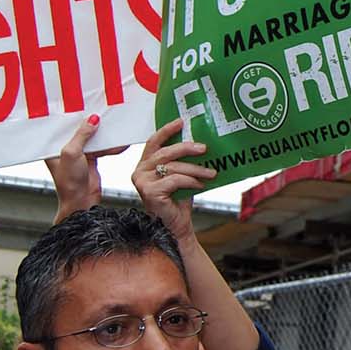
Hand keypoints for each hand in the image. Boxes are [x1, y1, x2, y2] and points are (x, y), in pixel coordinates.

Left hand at [46, 114, 128, 223]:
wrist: (81, 202)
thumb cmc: (68, 182)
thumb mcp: (72, 153)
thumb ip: (82, 135)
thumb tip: (92, 119)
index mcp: (54, 146)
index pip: (62, 125)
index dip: (71, 115)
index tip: (82, 102)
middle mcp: (65, 148)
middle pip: (79, 130)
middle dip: (91, 122)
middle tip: (102, 110)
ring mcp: (79, 154)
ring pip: (93, 138)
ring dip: (104, 134)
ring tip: (114, 125)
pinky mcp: (91, 160)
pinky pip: (102, 148)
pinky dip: (111, 146)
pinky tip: (120, 143)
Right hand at [133, 118, 215, 241]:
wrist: (176, 227)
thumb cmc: (177, 201)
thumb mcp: (180, 176)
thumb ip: (181, 161)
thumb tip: (199, 143)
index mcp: (144, 164)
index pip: (153, 142)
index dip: (167, 130)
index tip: (182, 122)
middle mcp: (139, 171)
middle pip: (165, 152)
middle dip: (187, 148)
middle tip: (204, 149)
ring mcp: (142, 182)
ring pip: (173, 166)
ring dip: (195, 168)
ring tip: (211, 172)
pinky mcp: (149, 192)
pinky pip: (175, 180)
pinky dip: (191, 181)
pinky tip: (200, 185)